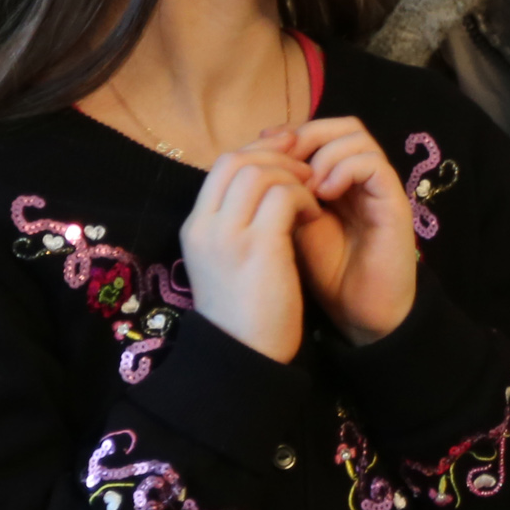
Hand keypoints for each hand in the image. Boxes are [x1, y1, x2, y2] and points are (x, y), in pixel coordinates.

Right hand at [178, 146, 321, 363]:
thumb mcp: (231, 259)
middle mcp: (204, 226)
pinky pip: (283, 195)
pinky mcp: (257, 247)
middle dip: (277, 155)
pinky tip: (314, 215)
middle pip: (237, 159)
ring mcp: (227, 235)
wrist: (245, 356)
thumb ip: (240, 222)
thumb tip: (268, 186)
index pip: (222, 165)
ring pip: (260, 171)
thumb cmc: (245, 311)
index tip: (287, 159)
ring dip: (294, 176)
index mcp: (195, 227)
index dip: (258, 152)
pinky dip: (304, 196)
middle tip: (306, 168)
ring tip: (312, 196)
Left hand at [278, 115, 418, 344]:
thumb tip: (256, 161)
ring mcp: (379, 187)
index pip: (318, 132)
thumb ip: (280, 193)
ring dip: (324, 153)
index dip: (289, 135)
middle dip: (306, 135)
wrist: (358, 310)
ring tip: (306, 184)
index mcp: (335, 178)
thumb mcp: (291, 225)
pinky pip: (373, 164)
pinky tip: (325, 193)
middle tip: (285, 161)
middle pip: (339, 125)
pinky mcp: (394, 202)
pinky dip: (345, 169)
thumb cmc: (326, 272)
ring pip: (357, 136)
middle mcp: (360, 177)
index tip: (263, 153)